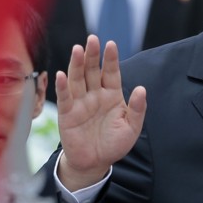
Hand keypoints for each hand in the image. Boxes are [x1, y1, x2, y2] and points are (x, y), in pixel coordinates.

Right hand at [56, 36, 147, 189]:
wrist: (95, 163)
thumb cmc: (113, 144)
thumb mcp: (132, 128)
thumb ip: (138, 109)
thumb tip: (142, 89)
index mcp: (112, 95)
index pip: (111, 72)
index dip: (110, 59)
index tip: (111, 44)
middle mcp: (95, 95)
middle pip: (92, 71)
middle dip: (92, 55)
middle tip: (92, 39)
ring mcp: (80, 103)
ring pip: (78, 79)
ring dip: (76, 64)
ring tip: (77, 49)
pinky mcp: (67, 114)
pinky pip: (65, 98)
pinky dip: (62, 87)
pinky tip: (61, 75)